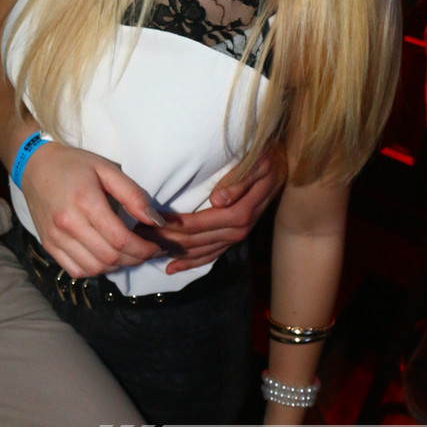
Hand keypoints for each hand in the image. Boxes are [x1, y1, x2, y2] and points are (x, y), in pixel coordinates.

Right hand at [20, 143, 165, 276]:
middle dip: (135, 259)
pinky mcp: (48, 245)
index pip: (120, 240)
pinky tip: (105, 258)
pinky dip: (95, 270)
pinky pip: (75, 270)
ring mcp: (55, 238)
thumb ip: (132, 195)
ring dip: (117, 267)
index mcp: (85, 203)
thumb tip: (155, 221)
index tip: (157, 247)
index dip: (144, 249)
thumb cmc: (74, 164)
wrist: (35, 165)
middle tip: (147, 251)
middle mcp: (68, 225)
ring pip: (94, 268)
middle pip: (109, 257)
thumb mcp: (106, 170)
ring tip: (129, 254)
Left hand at [159, 147, 286, 274]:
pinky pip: (211, 255)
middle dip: (168, 239)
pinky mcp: (234, 237)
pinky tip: (172, 267)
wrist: (286, 167)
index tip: (152, 221)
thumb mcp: (258, 163)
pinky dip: (191, 262)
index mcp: (241, 212)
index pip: (201, 223)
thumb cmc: (268, 158)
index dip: (176, 225)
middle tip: (141, 235)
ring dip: (175, 253)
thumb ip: (239, 181)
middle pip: (197, 240)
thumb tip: (217, 200)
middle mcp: (238, 229)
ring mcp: (236, 236)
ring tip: (149, 251)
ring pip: (201, 251)